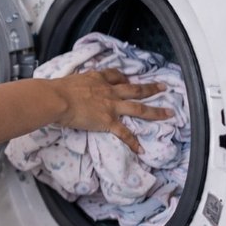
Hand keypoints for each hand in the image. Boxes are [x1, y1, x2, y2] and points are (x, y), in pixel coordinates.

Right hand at [52, 68, 173, 152]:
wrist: (57, 99)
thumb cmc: (57, 90)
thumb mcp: (68, 80)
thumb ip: (73, 84)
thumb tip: (65, 89)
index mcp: (97, 79)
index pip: (115, 76)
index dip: (123, 78)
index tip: (128, 80)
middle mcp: (109, 91)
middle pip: (134, 89)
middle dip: (150, 88)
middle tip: (163, 87)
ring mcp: (111, 106)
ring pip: (138, 107)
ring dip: (155, 111)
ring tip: (169, 114)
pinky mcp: (107, 121)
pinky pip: (123, 133)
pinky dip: (133, 142)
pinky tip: (141, 149)